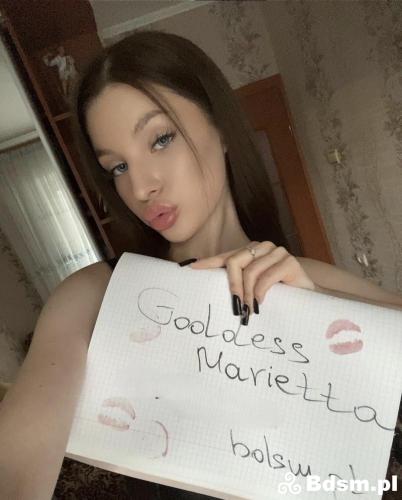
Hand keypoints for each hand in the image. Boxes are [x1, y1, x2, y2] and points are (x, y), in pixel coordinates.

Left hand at [189, 241, 315, 324]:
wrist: (309, 300)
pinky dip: (261, 292)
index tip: (192, 269)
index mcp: (250, 251)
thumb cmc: (278, 295)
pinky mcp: (289, 261)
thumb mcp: (253, 289)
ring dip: (247, 293)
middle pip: (235, 261)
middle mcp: (262, 247)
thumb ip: (238, 285)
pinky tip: (260, 303)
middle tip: (235, 305)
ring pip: (250, 271)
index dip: (209, 263)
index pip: (225, 256)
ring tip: (248, 309)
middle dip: (232, 285)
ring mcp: (277, 251)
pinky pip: (267, 277)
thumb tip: (211, 290)